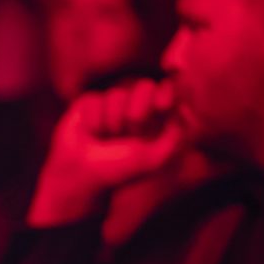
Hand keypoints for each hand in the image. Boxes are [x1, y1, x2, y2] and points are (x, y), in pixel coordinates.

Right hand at [29, 79, 186, 226]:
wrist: (82, 177)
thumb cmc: (120, 170)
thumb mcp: (155, 159)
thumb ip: (176, 137)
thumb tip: (181, 112)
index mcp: (155, 116)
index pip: (167, 90)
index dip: (166, 93)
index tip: (162, 107)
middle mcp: (134, 105)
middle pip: (144, 86)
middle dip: (138, 111)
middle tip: (130, 132)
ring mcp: (111, 103)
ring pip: (117, 93)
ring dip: (112, 121)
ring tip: (107, 138)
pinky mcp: (89, 104)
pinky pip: (95, 99)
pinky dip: (94, 121)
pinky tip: (91, 134)